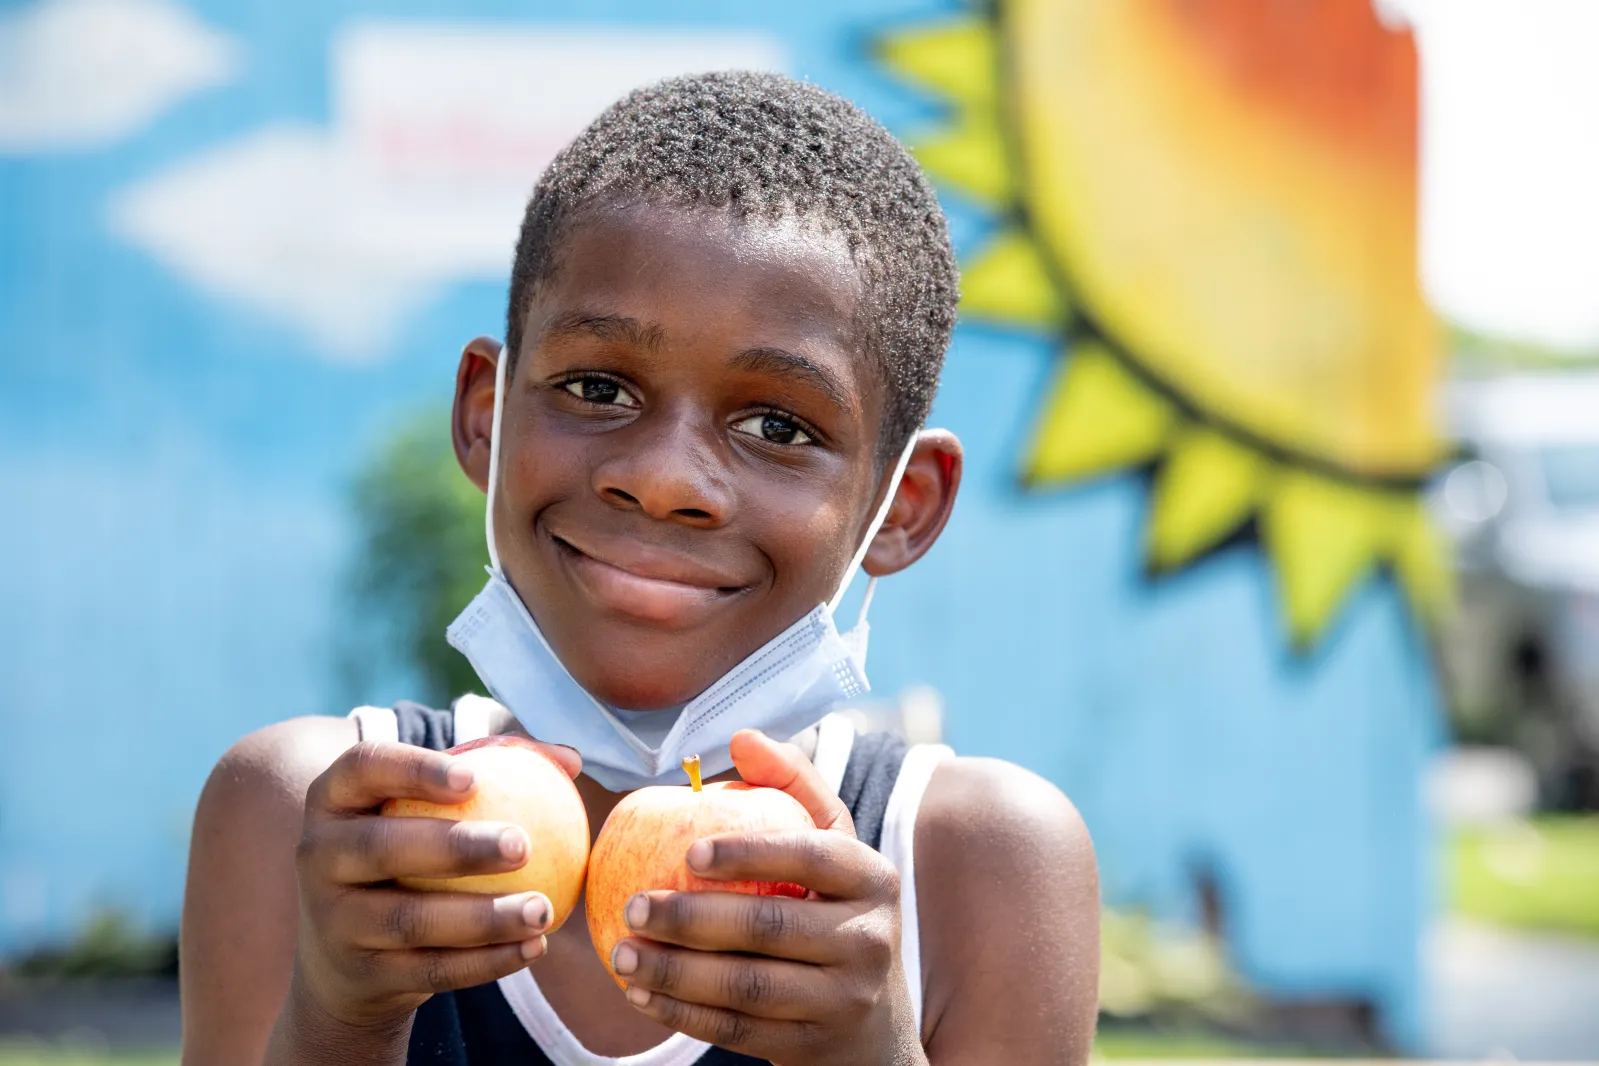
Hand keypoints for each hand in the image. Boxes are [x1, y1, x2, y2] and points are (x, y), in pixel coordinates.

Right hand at [286, 739, 580, 1031]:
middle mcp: (319, 855)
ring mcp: (333, 920)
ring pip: (409, 920)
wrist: (346, 956)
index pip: (364, 767)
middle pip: (382, 847)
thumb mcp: (430, 808)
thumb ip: (497, 772)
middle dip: (455, 846)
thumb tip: (570, 759)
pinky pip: (430, 969)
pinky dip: (486, 962)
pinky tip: (534, 948)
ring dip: (483, 918)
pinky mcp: (360, 974)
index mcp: (335, 799)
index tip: (475, 778)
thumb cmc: (410, 854)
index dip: (415, 768)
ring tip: (542, 909)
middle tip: (523, 845)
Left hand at [609, 730, 924, 1065]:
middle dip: (692, 919)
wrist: (871, 1026)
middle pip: (770, 928)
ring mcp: (844, 1001)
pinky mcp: (811, 1048)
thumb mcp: (831, 847)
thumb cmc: (832, 911)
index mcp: (873, 878)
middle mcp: (869, 939)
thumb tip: (743, 736)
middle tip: (632, 904)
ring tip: (622, 953)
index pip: (812, 857)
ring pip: (748, 987)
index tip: (687, 848)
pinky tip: (640, 994)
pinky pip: (737, 1030)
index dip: (750, 852)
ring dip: (675, 972)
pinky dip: (682, 1014)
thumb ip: (791, 785)